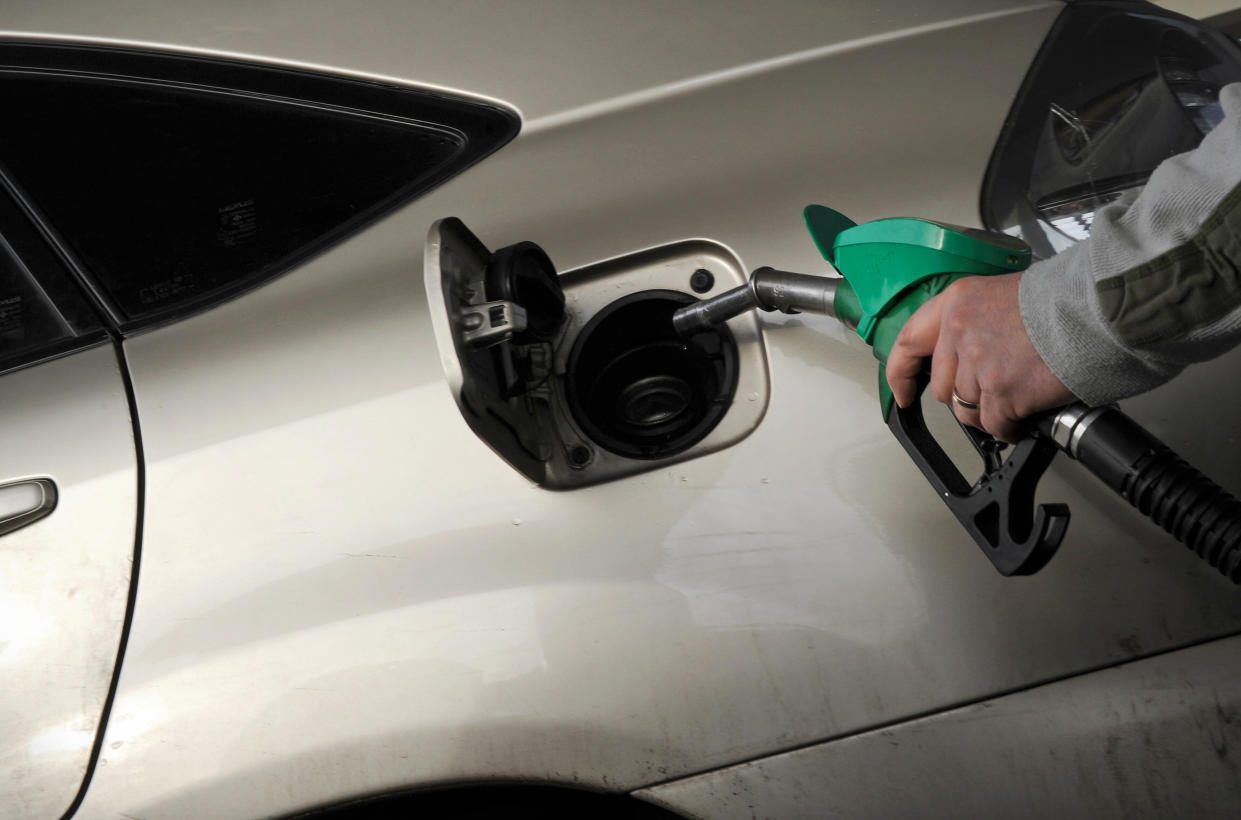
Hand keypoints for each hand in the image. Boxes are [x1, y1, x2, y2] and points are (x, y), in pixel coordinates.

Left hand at [885, 273, 1074, 441]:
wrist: (1096, 310)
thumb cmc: (1063, 299)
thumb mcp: (1002, 294)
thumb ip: (975, 322)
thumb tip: (968, 351)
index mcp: (955, 303)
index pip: (908, 343)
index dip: (901, 373)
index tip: (902, 392)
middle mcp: (959, 332)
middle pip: (942, 387)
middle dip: (965, 395)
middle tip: (994, 389)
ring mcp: (978, 364)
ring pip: (965, 410)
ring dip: (989, 412)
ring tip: (1015, 398)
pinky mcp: (1001, 392)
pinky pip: (992, 424)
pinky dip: (1007, 427)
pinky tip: (1024, 415)